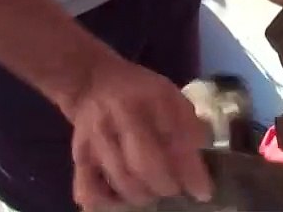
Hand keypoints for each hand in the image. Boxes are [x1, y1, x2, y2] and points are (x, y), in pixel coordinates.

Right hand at [65, 57, 211, 210]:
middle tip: (174, 189)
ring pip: (122, 182)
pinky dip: (107, 202)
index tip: (203, 192)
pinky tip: (120, 199)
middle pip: (145, 166)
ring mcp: (98, 139)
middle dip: (166, 186)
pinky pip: (89, 189)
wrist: (92, 82)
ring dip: (143, 195)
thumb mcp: (170, 94)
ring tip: (153, 191)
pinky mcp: (80, 156)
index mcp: (152, 98)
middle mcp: (123, 118)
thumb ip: (188, 123)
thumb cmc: (140, 91)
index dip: (191, 172)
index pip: (175, 140)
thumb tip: (202, 156)